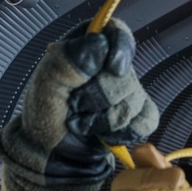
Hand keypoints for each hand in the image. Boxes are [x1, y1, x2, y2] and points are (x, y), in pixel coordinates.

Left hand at [0, 18, 157, 190]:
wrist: (53, 157)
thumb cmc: (45, 118)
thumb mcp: (45, 87)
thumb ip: (66, 61)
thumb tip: (99, 43)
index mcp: (87, 49)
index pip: (117, 33)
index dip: (120, 48)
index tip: (112, 68)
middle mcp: (111, 67)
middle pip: (125, 75)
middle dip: (98, 98)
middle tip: (75, 108)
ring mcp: (128, 92)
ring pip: (135, 101)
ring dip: (105, 120)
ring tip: (83, 125)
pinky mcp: (138, 117)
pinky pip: (146, 121)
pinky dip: (123, 133)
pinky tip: (104, 136)